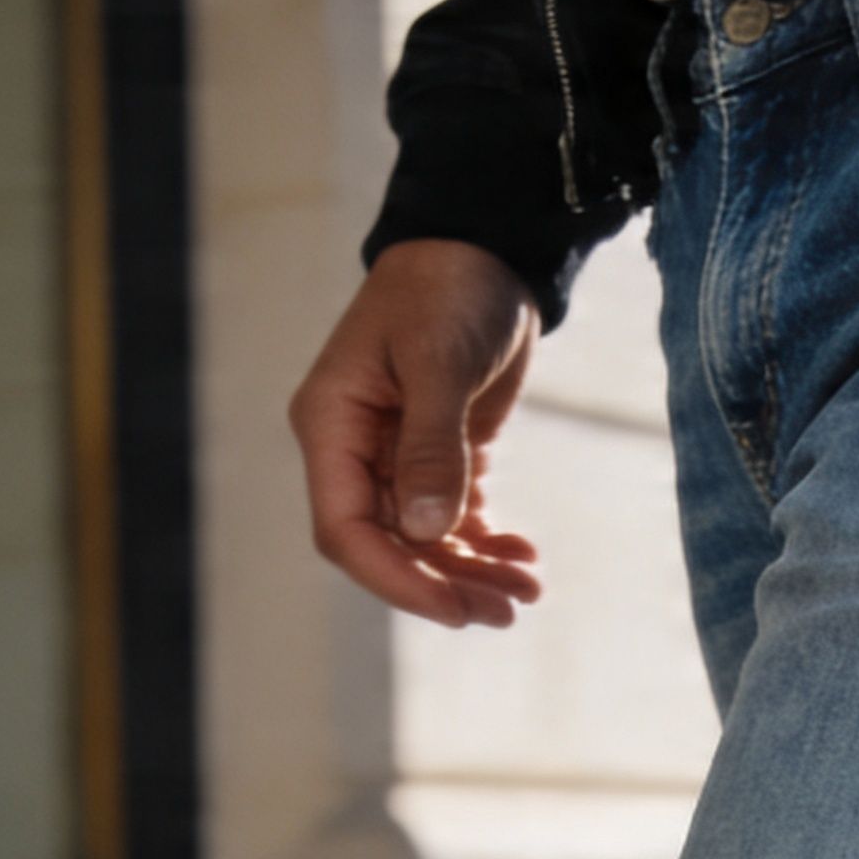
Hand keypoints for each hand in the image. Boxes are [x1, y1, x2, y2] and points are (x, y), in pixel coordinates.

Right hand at [289, 239, 547, 627]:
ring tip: (526, 593)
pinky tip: (524, 558)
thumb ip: (431, 448)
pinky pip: (455, 517)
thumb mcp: (439, 362)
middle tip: (505, 613)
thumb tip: (424, 531)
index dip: (396, 578)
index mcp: (332, 425)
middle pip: (388, 545)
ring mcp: (395, 455)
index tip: (452, 609)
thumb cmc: (448, 287)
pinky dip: (487, 544)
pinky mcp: (440, 452)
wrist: (484, 245)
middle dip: (444, 584)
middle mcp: (355, 449)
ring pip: (424, 540)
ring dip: (471, 572)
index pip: (346, 529)